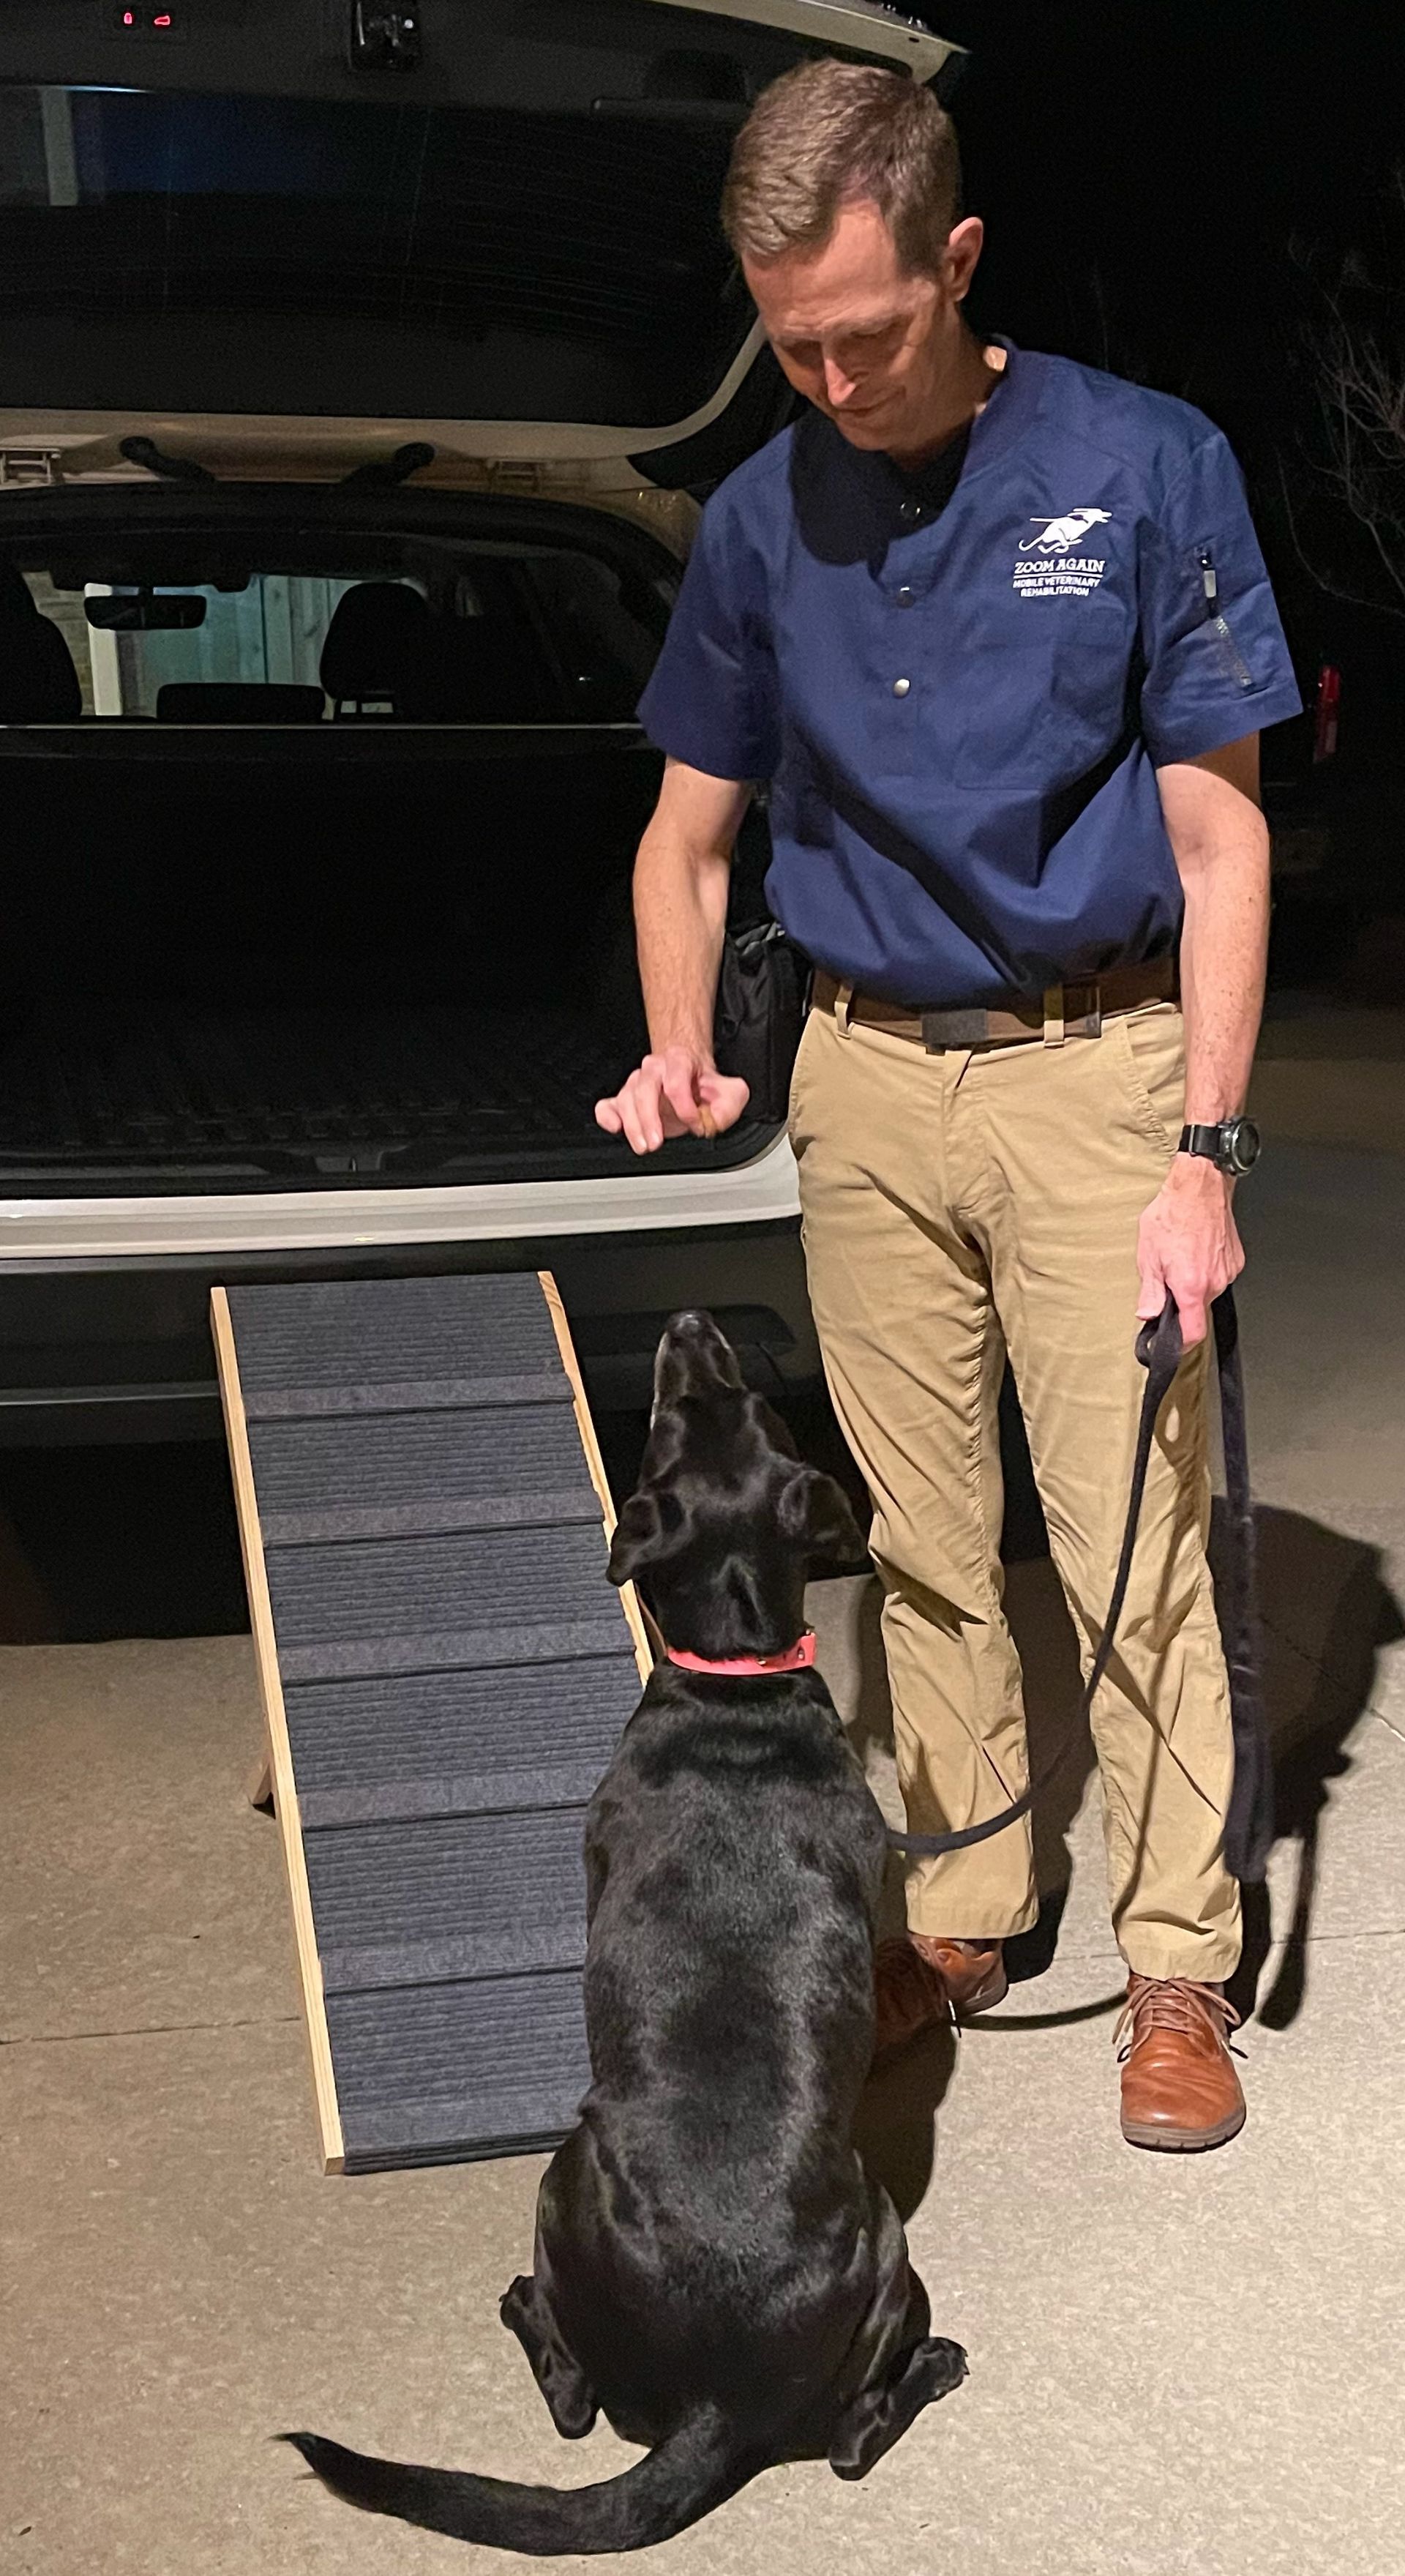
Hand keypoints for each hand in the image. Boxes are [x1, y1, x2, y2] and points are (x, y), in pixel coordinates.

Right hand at [594, 1047, 749, 1155]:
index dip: (686, 1109)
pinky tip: (615, 1127)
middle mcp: (654, 1069)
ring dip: (632, 1125)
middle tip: (656, 1142)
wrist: (690, 1079)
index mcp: (679, 1061)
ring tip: (643, 1145)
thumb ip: (731, 1102)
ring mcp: (636, 1083)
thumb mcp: (730, 1091)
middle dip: (649, 1118)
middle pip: (643, 1089)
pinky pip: (606, 1105)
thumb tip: (716, 1119)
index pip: (675, 1084)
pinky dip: (608, 1117)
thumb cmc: (704, 1086)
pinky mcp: (623, 1099)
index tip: (696, 1125)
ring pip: (625, 1099)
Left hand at [1136, 1153, 1243, 1346]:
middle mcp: (1215, 1282)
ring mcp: (1228, 1271)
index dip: (1179, 1346)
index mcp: (1192, 1286)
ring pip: (1207, 1292)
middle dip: (1180, 1303)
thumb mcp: (1148, 1255)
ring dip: (1192, 1285)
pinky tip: (1194, 1251)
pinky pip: (1218, 1276)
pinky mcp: (1236, 1261)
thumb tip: (1147, 1315)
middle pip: (1198, 1310)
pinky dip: (1204, 1271)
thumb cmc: (1173, 1214)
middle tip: (1164, 1281)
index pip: (1193, 1333)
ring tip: (1179, 1259)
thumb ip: (1149, 1291)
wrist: (1200, 1186)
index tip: (1168, 1346)